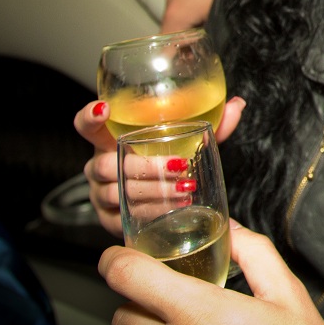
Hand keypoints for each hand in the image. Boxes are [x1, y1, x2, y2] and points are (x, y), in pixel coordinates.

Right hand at [75, 97, 245, 234]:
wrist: (161, 199)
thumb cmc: (169, 161)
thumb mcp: (186, 142)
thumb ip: (210, 123)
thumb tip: (237, 104)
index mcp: (109, 141)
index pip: (86, 126)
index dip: (88, 117)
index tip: (104, 109)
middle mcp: (98, 167)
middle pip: (106, 165)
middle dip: (146, 166)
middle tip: (180, 166)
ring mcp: (101, 195)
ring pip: (117, 193)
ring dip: (153, 192)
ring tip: (184, 189)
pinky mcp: (110, 220)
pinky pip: (125, 217)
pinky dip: (152, 212)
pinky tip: (174, 209)